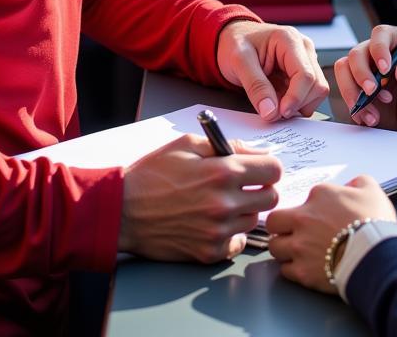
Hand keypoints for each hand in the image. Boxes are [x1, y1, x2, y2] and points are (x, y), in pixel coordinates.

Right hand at [119, 132, 280, 262]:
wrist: (121, 210)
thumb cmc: (152, 174)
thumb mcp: (188, 145)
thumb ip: (229, 145)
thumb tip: (258, 151)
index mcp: (223, 171)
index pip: (274, 170)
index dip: (267, 167)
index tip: (259, 168)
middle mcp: (225, 203)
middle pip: (271, 197)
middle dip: (260, 188)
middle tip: (242, 186)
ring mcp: (218, 231)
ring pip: (254, 220)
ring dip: (244, 211)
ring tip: (221, 203)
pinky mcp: (208, 252)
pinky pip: (238, 243)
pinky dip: (231, 235)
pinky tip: (214, 223)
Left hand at [216, 20, 328, 120]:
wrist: (233, 38)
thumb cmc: (235, 43)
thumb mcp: (238, 62)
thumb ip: (255, 86)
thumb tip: (270, 112)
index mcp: (289, 40)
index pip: (306, 75)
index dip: (295, 98)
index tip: (280, 112)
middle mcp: (303, 48)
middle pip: (317, 85)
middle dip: (297, 103)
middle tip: (273, 110)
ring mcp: (306, 60)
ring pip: (317, 92)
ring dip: (298, 105)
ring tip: (274, 101)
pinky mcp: (304, 71)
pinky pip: (309, 94)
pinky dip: (296, 103)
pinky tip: (278, 98)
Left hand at [266, 176, 395, 293]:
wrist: (377, 256)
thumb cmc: (375, 222)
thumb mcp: (371, 189)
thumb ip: (357, 182)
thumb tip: (350, 186)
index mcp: (318, 196)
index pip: (302, 199)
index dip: (310, 209)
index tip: (318, 217)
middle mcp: (303, 219)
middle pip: (274, 221)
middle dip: (280, 227)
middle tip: (292, 232)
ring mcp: (300, 246)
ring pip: (275, 247)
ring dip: (284, 249)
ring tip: (297, 252)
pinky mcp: (302, 271)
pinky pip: (286, 270)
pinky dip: (293, 269)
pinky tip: (305, 267)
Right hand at [334, 24, 396, 133]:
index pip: (382, 34)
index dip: (379, 48)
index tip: (385, 69)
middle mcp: (380, 54)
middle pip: (358, 52)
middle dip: (361, 74)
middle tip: (372, 92)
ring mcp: (367, 70)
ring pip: (344, 69)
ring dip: (354, 92)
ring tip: (373, 112)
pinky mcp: (358, 88)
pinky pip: (345, 90)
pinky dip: (355, 107)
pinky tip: (370, 118)